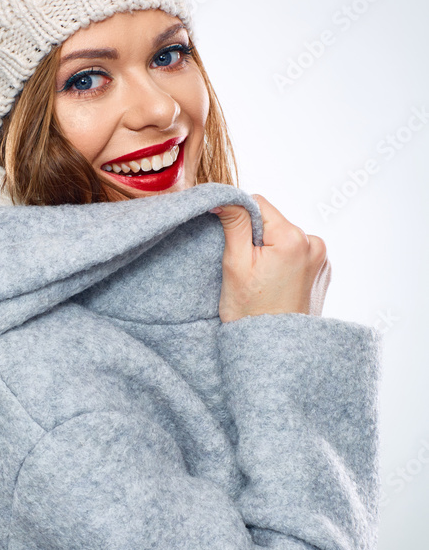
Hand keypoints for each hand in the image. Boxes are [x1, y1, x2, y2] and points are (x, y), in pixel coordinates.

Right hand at [209, 195, 331, 322]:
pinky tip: (277, 285)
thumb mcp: (235, 264)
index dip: (240, 219)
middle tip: (248, 269)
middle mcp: (315, 244)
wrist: (274, 352)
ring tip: (264, 280)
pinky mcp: (323, 272)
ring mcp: (322, 259)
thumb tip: (226, 197)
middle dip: (258, 238)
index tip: (233, 244)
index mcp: (294, 238)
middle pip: (274, 222)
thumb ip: (234, 224)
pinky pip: (298, 255)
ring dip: (272, 250)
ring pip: (286, 238)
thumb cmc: (250, 312)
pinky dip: (285, 263)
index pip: (258, 204)